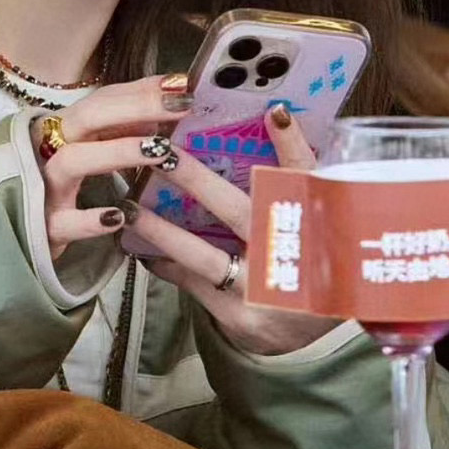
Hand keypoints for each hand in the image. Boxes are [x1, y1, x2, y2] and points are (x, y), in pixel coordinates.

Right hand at [33, 73, 192, 262]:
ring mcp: (42, 189)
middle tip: (178, 106)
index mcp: (63, 131)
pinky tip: (118, 217)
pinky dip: (89, 220)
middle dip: (134, 107)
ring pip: (72, 162)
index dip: (140, 90)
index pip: (101, 100)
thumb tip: (168, 101)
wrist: (16, 238)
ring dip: (116, 152)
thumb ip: (123, 128)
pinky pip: (64, 222)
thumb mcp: (89, 153)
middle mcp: (49, 151)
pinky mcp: (42, 228)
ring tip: (158, 151)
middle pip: (86, 118)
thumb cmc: (61, 191)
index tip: (181, 85)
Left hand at [121, 107, 340, 356]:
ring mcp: (261, 292)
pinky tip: (140, 249)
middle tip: (162, 153)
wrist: (310, 336)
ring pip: (204, 256)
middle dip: (198, 180)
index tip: (273, 112)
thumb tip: (276, 114)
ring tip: (132, 207)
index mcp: (316, 227)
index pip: (308, 178)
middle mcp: (290, 258)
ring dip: (163, 230)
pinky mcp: (236, 318)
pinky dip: (165, 263)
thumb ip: (298, 172)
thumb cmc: (308, 265)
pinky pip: (192, 284)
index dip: (293, 146)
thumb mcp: (314, 220)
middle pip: (241, 212)